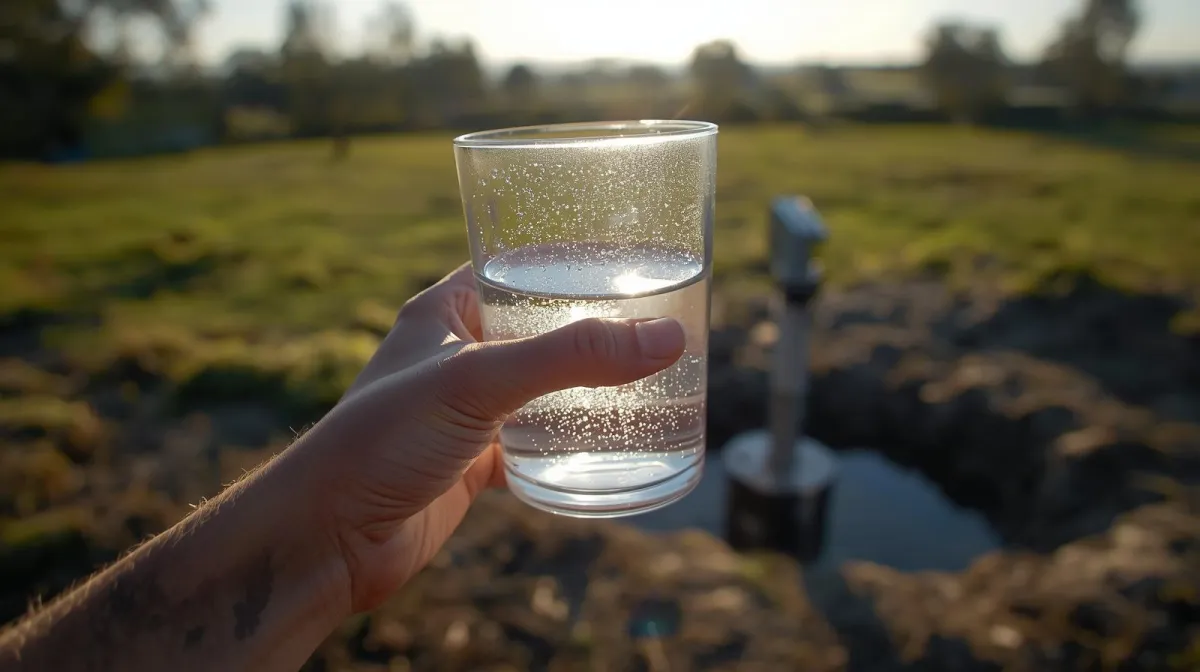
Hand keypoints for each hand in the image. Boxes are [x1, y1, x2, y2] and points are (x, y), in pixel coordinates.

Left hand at [295, 264, 685, 612]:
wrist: (329, 539)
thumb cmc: (381, 441)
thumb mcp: (479, 381)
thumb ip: (571, 357)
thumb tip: (666, 337)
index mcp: (445, 312)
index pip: (514, 266)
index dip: (566, 257)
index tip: (628, 257)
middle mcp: (456, 356)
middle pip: (539, 329)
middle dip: (593, 328)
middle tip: (658, 322)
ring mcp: (467, 411)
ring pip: (542, 389)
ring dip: (587, 389)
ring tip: (652, 379)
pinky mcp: (474, 461)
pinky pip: (536, 445)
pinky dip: (571, 447)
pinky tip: (613, 449)